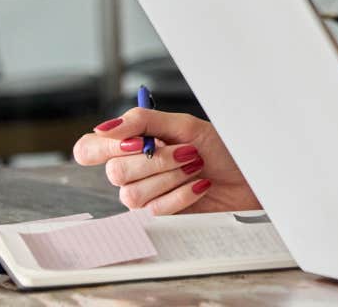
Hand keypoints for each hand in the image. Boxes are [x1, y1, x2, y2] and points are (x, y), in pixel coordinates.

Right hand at [72, 109, 258, 214]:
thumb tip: (105, 127)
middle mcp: (132, 170)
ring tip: (195, 166)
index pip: (89, 149)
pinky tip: (199, 185)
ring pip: (131, 193)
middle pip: (114, 171)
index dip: (103, 147)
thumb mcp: (185, 126)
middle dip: (156, 160)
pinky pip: (155, 209)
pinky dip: (182, 193)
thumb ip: (143, 121)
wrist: (248, 177)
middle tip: (187, 151)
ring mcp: (143, 195)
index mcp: (133, 144)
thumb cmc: (220, 149)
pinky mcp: (158, 216)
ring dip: (171, 176)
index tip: (135, 142)